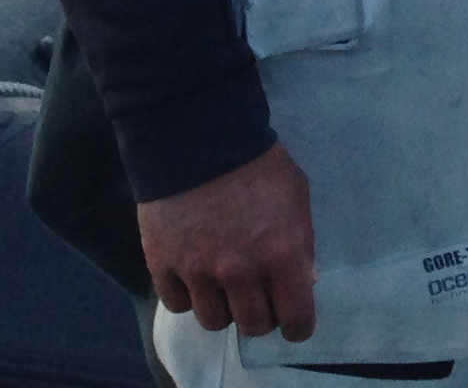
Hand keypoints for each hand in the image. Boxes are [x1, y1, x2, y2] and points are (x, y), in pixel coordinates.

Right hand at [139, 140, 317, 339]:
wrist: (199, 141)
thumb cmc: (259, 165)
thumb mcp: (296, 197)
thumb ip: (302, 243)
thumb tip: (305, 281)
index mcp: (282, 254)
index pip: (296, 318)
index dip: (298, 325)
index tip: (295, 322)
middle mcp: (240, 272)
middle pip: (253, 325)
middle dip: (262, 316)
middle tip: (260, 298)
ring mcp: (198, 272)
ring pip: (214, 321)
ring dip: (224, 308)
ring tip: (225, 285)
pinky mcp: (163, 267)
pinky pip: (178, 305)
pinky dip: (189, 295)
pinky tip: (195, 275)